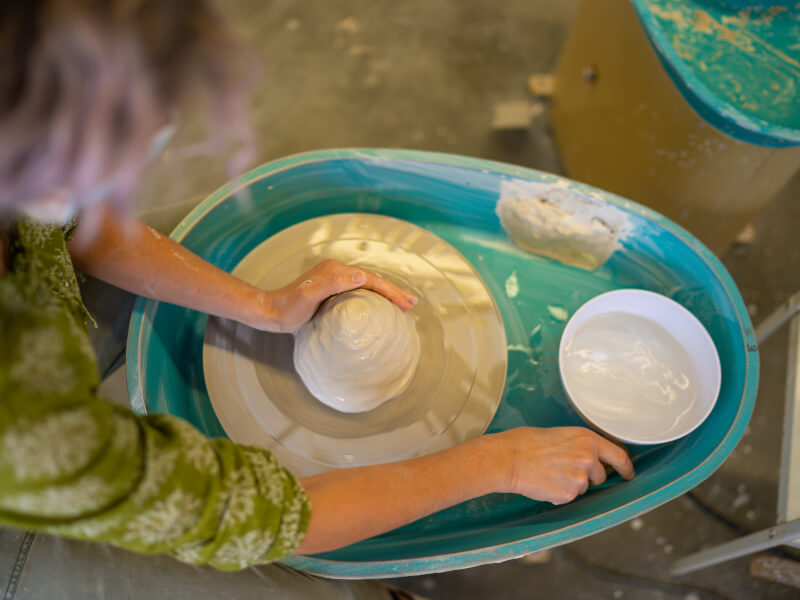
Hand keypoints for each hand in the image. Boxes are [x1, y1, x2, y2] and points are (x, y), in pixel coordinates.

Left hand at [257, 259, 417, 332]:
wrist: (270, 311)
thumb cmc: (288, 308)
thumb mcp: (309, 296)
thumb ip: (332, 283)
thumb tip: (361, 276)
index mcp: (336, 271)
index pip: (370, 279)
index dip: (390, 291)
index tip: (405, 304)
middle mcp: (337, 271)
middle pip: (372, 279)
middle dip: (394, 291)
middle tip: (412, 303)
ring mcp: (334, 279)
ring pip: (367, 284)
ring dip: (386, 293)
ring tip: (404, 303)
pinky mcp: (331, 289)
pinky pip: (359, 290)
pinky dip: (374, 296)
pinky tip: (380, 305)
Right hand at [492, 427, 634, 504]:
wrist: (508, 458)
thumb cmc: (526, 442)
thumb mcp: (560, 435)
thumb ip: (580, 446)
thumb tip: (590, 457)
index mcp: (587, 439)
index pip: (619, 456)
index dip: (626, 467)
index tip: (627, 473)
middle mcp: (589, 458)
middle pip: (600, 474)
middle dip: (588, 475)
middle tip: (564, 468)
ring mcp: (580, 478)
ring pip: (584, 487)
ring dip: (572, 484)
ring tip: (549, 473)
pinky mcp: (569, 494)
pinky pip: (570, 497)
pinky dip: (560, 493)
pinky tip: (545, 482)